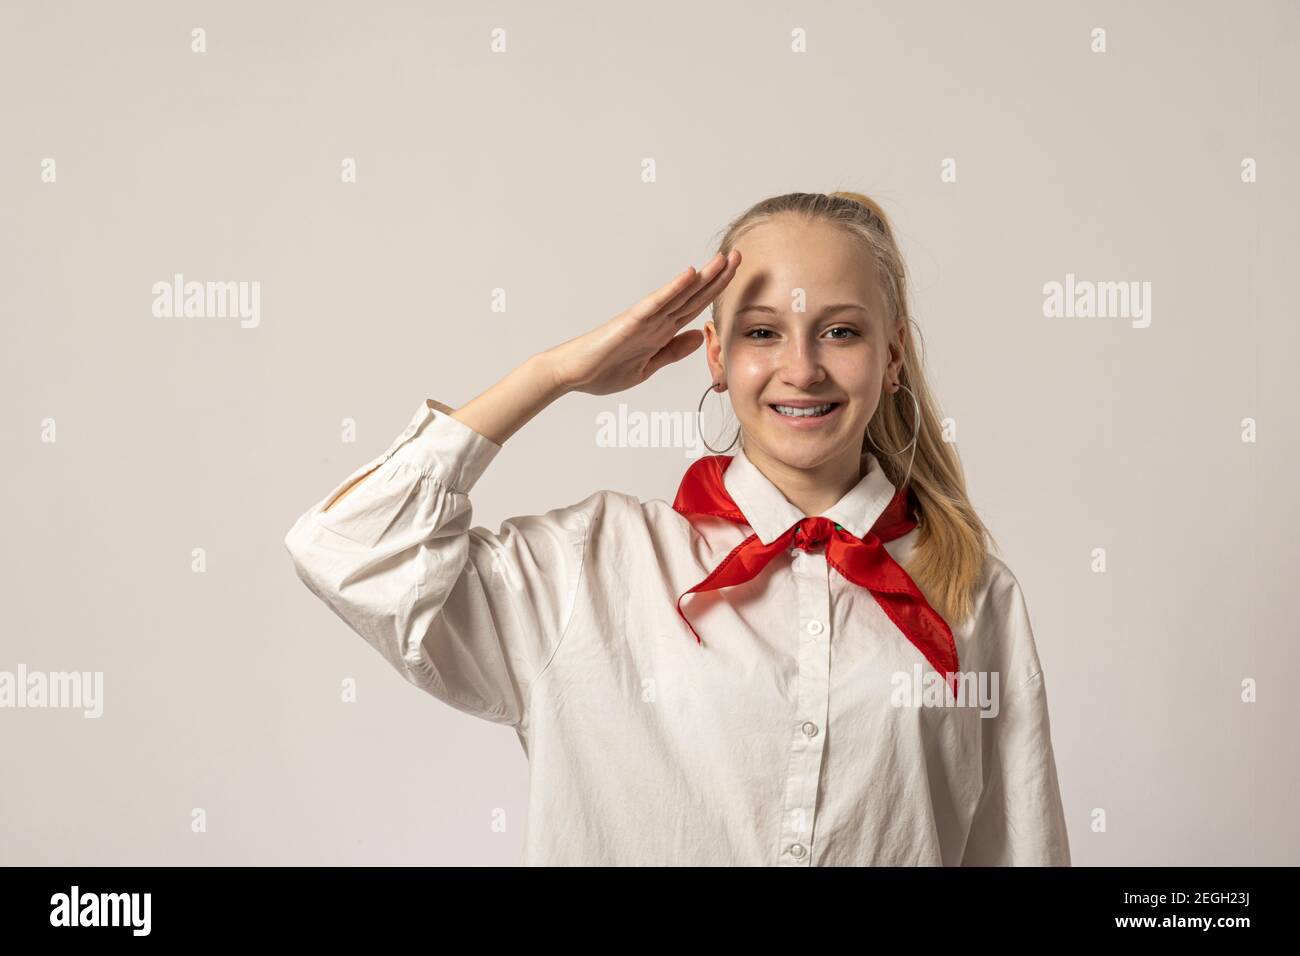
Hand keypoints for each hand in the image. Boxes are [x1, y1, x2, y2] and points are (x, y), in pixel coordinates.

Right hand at [544, 251, 740, 396]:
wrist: (571, 374)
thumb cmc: (602, 370)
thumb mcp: (648, 367)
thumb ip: (672, 352)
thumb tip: (699, 336)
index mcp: (661, 332)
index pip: (695, 307)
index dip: (716, 292)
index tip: (735, 276)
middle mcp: (655, 320)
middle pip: (693, 295)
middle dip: (717, 277)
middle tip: (738, 256)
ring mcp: (643, 319)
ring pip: (679, 295)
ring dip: (702, 277)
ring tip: (722, 259)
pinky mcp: (630, 322)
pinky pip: (655, 303)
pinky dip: (673, 289)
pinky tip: (689, 275)